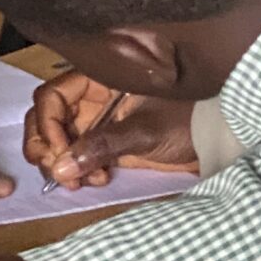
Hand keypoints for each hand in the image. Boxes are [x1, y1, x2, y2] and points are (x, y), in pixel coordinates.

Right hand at [24, 73, 199, 190]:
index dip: (48, 125)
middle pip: (46, 118)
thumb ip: (104, 145)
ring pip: (56, 139)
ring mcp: (97, 120)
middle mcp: (93, 97)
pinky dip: (76, 170)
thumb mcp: (146, 130)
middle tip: (61, 173)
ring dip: (60, 163)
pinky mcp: (104, 141)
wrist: (214, 135)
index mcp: (101, 79)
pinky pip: (75, 155)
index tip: (60, 152)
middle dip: (47, 148)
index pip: (52, 96)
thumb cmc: (187, 118)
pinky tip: (96, 180)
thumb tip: (60, 167)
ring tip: (82, 181)